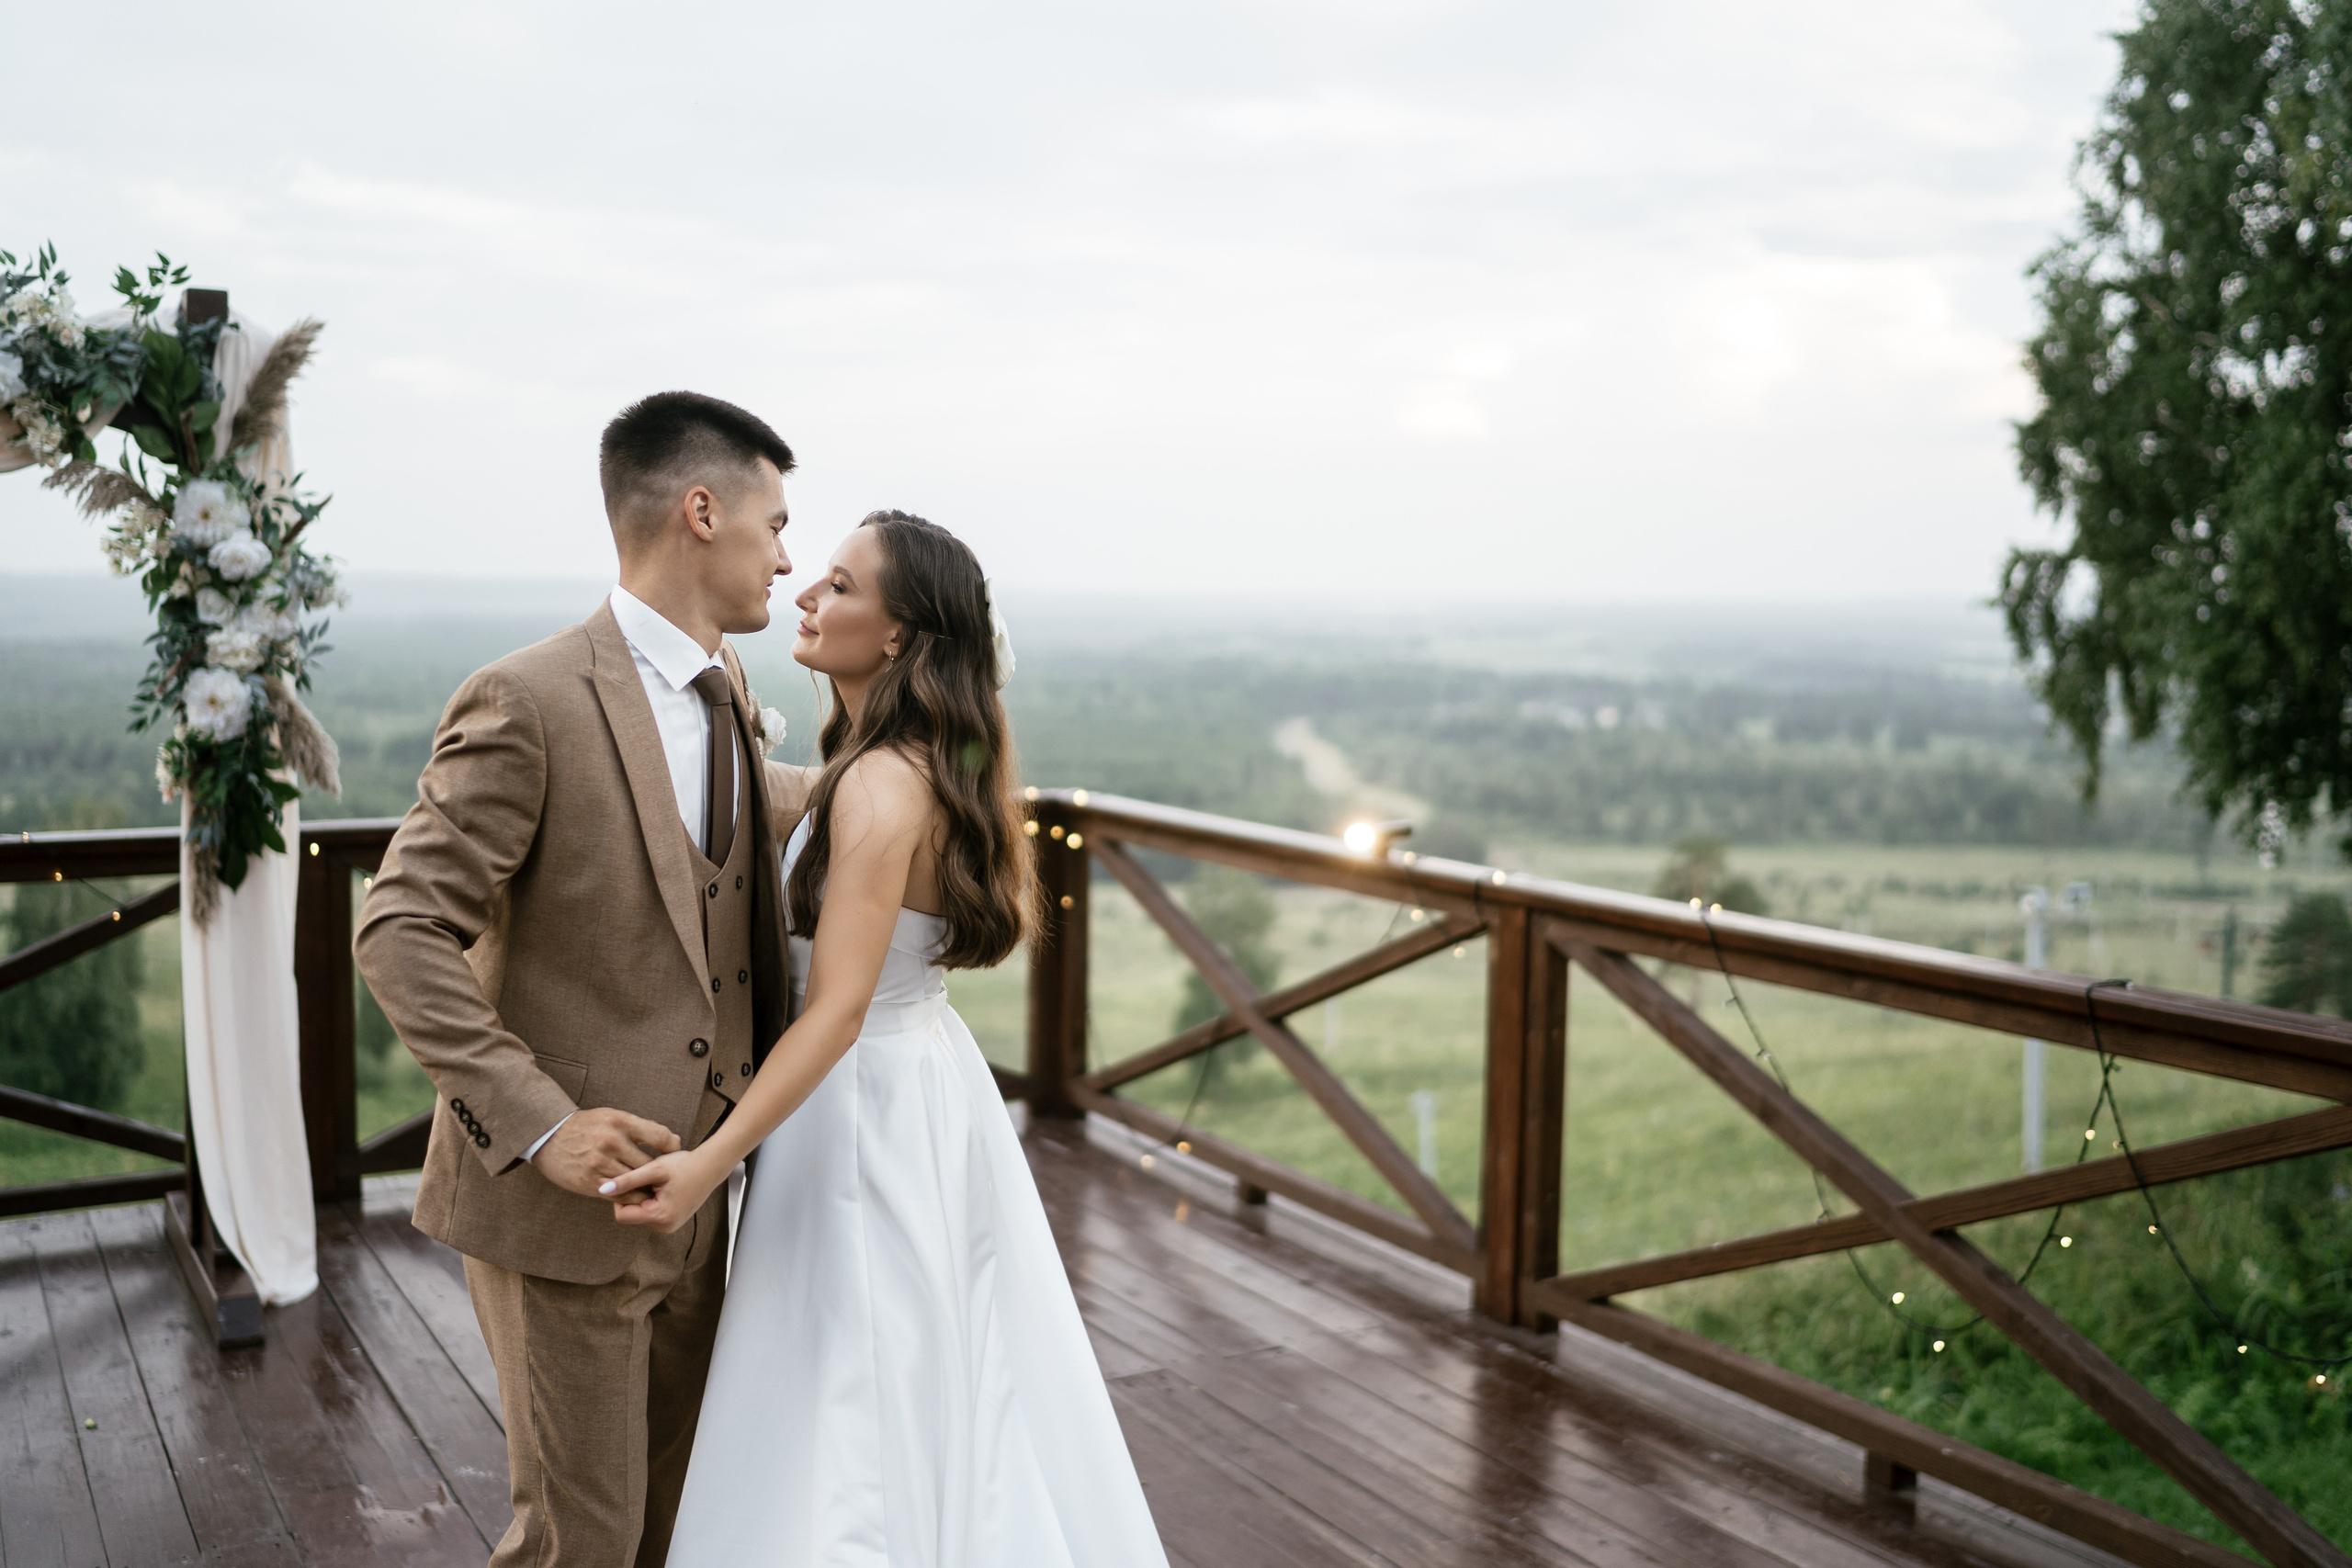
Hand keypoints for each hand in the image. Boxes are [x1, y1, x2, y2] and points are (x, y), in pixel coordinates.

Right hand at [529, 1107, 680, 1198]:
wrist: (549, 1136)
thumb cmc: (586, 1125)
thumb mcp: (612, 1116)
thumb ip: (641, 1127)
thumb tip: (672, 1139)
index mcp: (621, 1122)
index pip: (661, 1137)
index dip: (673, 1148)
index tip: (674, 1154)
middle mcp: (612, 1142)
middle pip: (649, 1163)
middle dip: (660, 1172)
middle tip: (667, 1177)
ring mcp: (600, 1163)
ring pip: (636, 1182)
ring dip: (646, 1187)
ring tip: (654, 1188)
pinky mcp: (590, 1182)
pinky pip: (620, 1196)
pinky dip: (630, 1197)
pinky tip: (634, 1194)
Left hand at [602, 1149, 724, 1232]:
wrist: (711, 1166)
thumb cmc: (686, 1165)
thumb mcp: (654, 1169)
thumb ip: (627, 1180)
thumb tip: (603, 1189)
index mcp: (660, 1216)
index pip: (621, 1215)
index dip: (622, 1196)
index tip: (633, 1180)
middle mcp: (665, 1226)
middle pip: (631, 1215)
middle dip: (635, 1196)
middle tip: (650, 1179)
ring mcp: (669, 1226)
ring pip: (640, 1213)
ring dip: (644, 1197)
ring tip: (660, 1183)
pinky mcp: (671, 1221)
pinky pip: (650, 1213)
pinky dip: (652, 1200)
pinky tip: (664, 1187)